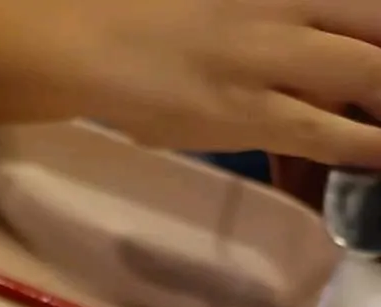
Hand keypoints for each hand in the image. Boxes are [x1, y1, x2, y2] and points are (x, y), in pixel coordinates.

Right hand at [0, 0, 380, 167]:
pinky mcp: (248, 115)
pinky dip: (363, 146)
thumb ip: (280, 14)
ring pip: (367, 74)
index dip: (379, 28)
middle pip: (375, 27)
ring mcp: (270, 62)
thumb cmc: (152, 13)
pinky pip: (323, 132)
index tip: (379, 47)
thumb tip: (314, 44)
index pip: (363, 4)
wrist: (92, 44)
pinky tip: (378, 156)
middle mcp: (287, 12)